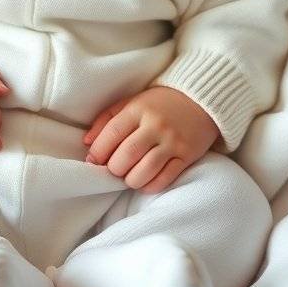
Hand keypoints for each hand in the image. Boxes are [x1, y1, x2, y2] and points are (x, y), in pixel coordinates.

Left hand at [83, 86, 219, 192]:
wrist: (201, 101)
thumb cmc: (160, 103)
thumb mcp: (132, 102)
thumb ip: (107, 119)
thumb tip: (86, 143)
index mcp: (138, 109)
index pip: (112, 134)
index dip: (98, 152)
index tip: (94, 160)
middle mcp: (155, 125)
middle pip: (126, 156)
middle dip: (113, 169)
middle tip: (113, 170)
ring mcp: (172, 141)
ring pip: (144, 171)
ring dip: (130, 180)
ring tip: (128, 177)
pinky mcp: (187, 156)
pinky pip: (164, 179)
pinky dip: (150, 186)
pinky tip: (144, 181)